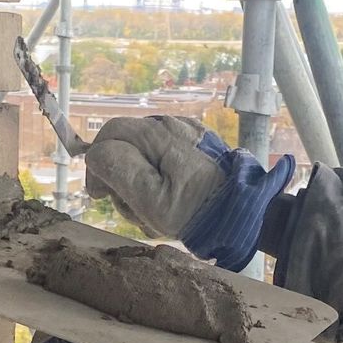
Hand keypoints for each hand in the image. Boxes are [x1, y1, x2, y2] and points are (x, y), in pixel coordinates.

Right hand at [85, 117, 293, 268]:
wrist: (247, 216)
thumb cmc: (196, 212)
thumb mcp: (150, 199)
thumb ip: (118, 169)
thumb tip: (95, 154)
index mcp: (159, 133)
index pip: (109, 133)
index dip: (97, 162)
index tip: (100, 195)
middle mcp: (173, 125)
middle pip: (126, 145)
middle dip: (122, 178)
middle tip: (134, 209)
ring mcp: (189, 135)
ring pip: (145, 155)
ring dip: (142, 185)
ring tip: (157, 214)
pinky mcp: (200, 149)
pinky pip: (166, 160)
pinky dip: (162, 181)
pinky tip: (173, 203)